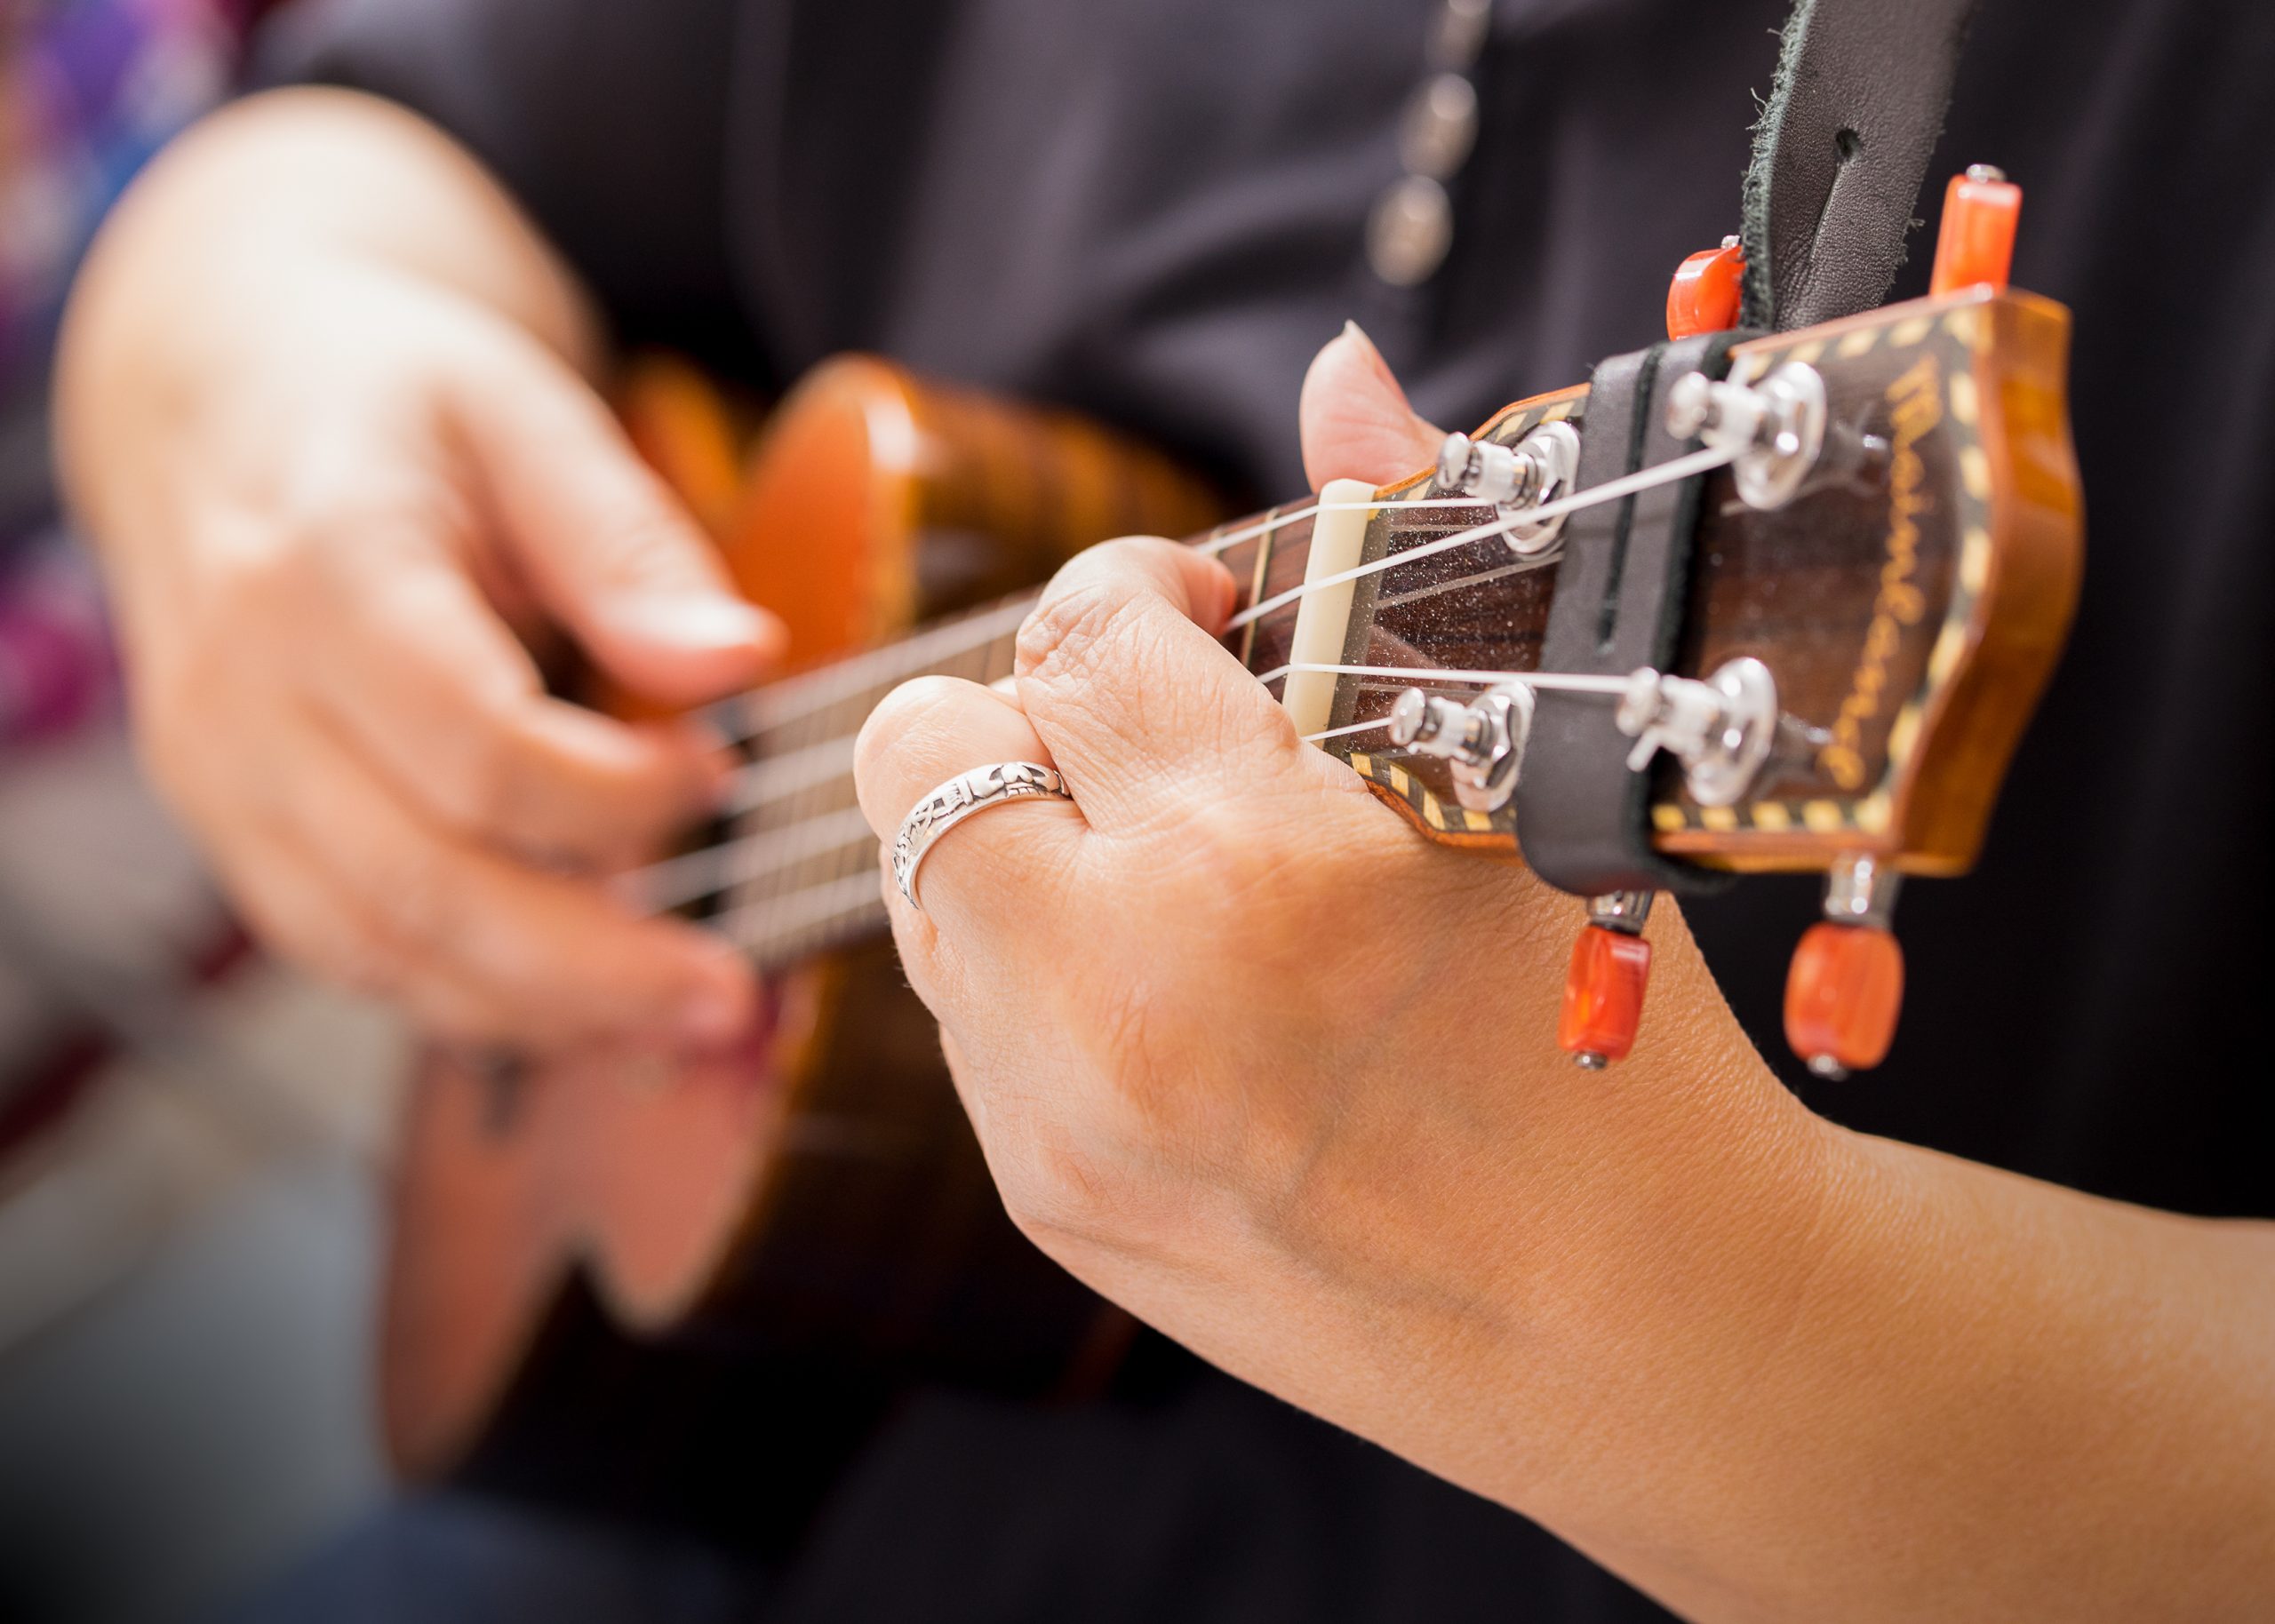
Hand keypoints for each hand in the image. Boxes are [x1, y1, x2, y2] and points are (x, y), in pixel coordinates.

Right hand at [59, 93, 776, 1050]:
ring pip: (379, 949)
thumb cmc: (394, 397)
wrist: (222, 400)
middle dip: (592, 964)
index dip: (614, 792)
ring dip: (542, 1009)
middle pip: (420, 884)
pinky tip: (588, 1006)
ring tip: (684, 1022)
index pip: (474, 743)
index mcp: (318, 573)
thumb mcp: (525, 412)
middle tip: (732, 996)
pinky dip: (474, 998)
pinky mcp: (238, 832)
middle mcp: (243, 699)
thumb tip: (738, 661)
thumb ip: (629, 545)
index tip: (723, 774)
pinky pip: (352, 953)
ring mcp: (223, 781)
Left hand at [858, 331, 2274, 1621]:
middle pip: (923, 746)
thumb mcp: (1523, 784)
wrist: (1631, 1319)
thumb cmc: (1609, 1040)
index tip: (1196, 617)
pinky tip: (1171, 994)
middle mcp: (1123, 990)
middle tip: (1152, 742)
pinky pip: (961, 1014)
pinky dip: (1035, 966)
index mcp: (1264, 857)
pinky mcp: (1044, 1196)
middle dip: (1031, 708)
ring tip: (1163, 872)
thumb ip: (1397, 559)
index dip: (1131, 595)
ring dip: (1018, 840)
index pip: (1080, 634)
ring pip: (920, 881)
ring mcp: (1060, 1111)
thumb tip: (1335, 371)